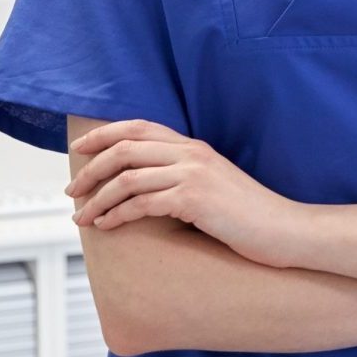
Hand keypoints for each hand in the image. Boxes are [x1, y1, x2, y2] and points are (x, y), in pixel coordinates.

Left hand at [66, 119, 300, 267]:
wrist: (284, 230)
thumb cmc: (250, 216)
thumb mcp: (215, 185)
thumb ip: (184, 176)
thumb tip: (145, 187)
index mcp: (194, 146)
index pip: (138, 127)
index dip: (103, 134)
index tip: (79, 149)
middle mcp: (191, 153)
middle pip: (124, 148)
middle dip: (90, 169)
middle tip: (72, 190)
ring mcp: (193, 174)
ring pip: (127, 177)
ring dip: (97, 197)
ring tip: (81, 216)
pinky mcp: (194, 199)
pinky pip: (141, 203)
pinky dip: (116, 214)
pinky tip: (105, 226)